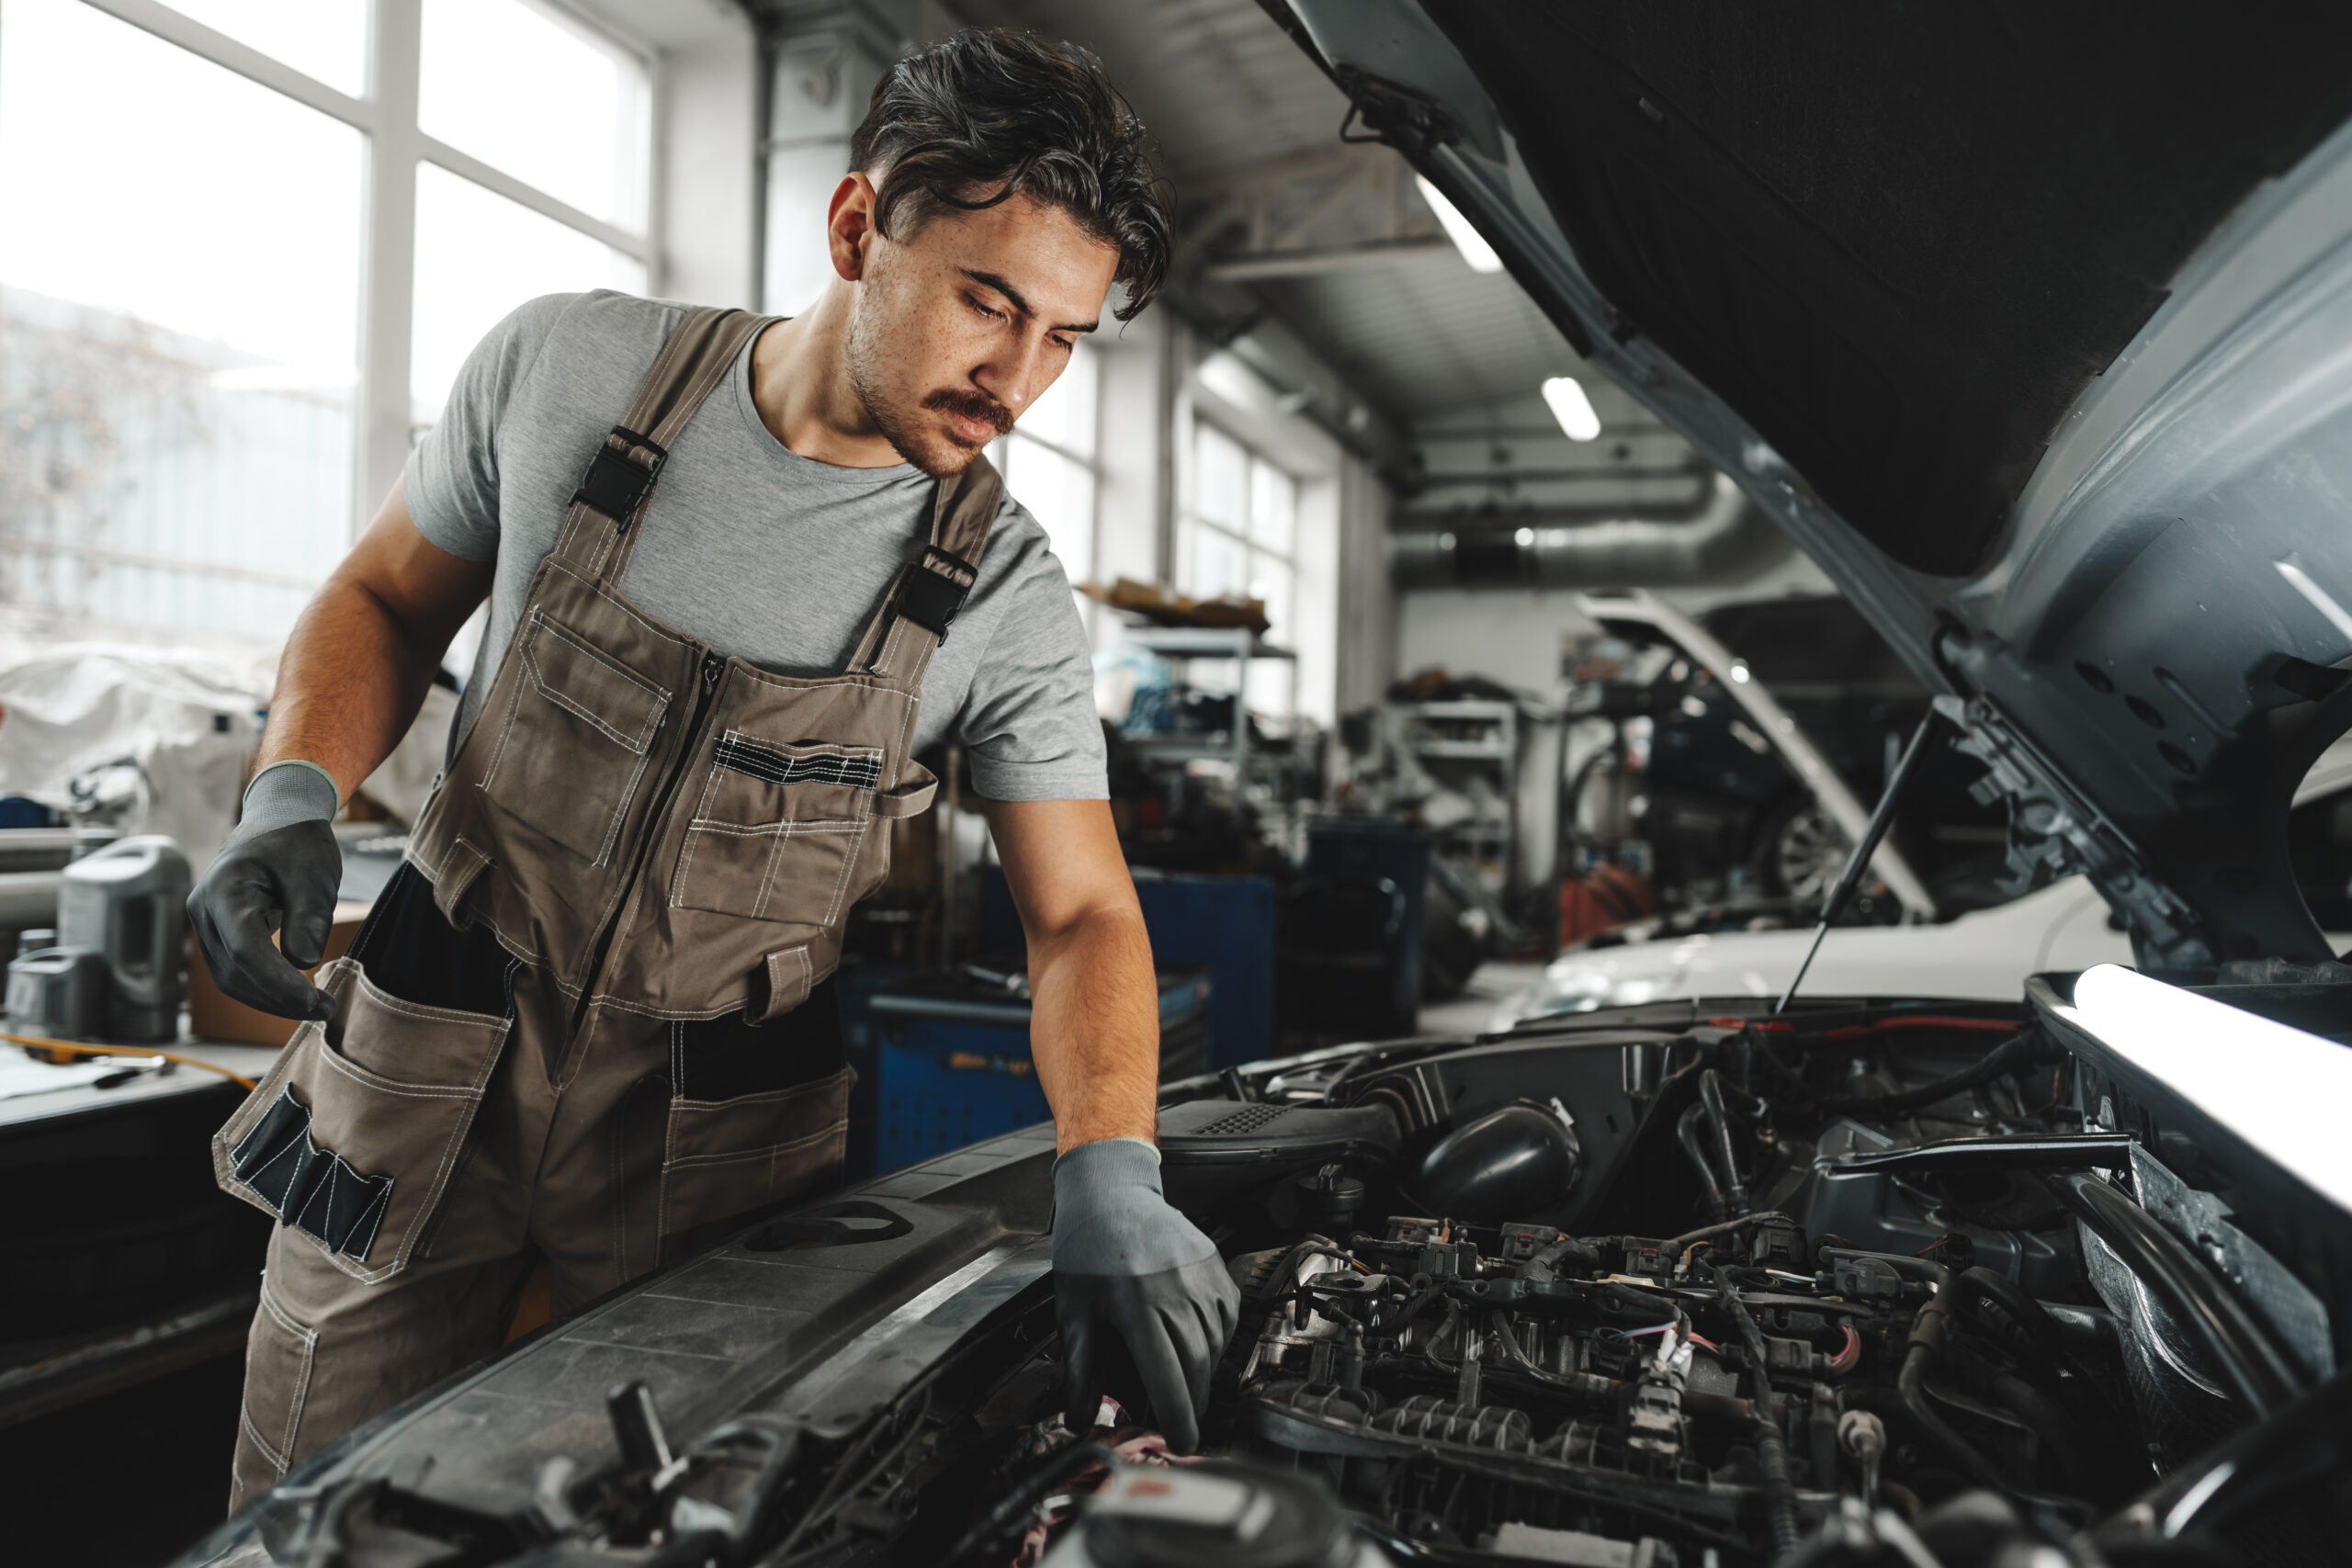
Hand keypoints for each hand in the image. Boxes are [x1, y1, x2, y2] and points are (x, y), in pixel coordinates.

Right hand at [187, 763, 342, 1020]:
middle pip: (234, 971)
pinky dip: (264, 988)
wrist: (278, 823)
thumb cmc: (298, 843)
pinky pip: (234, 972)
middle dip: (279, 998)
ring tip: (316, 1007)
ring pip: (230, 979)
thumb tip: (303, 962)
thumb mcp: (315, 872)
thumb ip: (309, 914)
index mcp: (224, 888)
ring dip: (271, 1000)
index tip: (315, 1000)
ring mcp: (205, 924)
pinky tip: (297, 996)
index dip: (279, 982)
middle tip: (325, 1010)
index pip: (245, 949)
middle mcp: (203, 909)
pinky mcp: (216, 935)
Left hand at [1051, 1137, 1239, 1452]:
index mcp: (1135, 1303)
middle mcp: (1174, 1290)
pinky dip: (1216, 1342)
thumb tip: (1079, 1419)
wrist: (1111, 1195)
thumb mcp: (1074, 1312)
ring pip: (1214, 1344)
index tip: (1184, 1443)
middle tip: (1182, 1425)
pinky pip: (1226, 1319)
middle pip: (1195, 1365)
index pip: (1165, 1374)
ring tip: (1184, 1388)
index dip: (1178, 1415)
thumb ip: (1080, 1370)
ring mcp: (1200, 1276)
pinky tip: (1196, 1348)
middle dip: (1192, 1402)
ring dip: (1202, 1374)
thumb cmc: (1088, 1252)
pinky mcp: (1216, 1268)